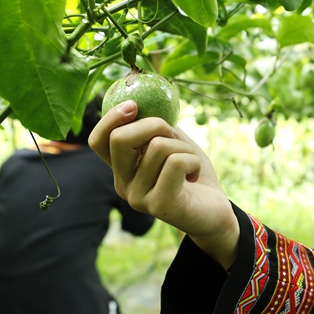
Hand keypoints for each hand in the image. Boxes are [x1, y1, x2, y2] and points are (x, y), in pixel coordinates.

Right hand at [89, 100, 238, 268]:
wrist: (215, 211)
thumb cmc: (193, 173)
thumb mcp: (173, 143)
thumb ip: (155, 128)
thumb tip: (140, 102)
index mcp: (122, 168)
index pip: (98, 141)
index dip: (110, 118)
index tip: (134, 105)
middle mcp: (123, 185)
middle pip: (120, 138)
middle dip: (155, 124)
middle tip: (174, 136)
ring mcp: (138, 198)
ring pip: (157, 146)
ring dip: (183, 147)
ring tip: (190, 162)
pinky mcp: (159, 206)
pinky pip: (175, 162)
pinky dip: (192, 160)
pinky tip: (194, 175)